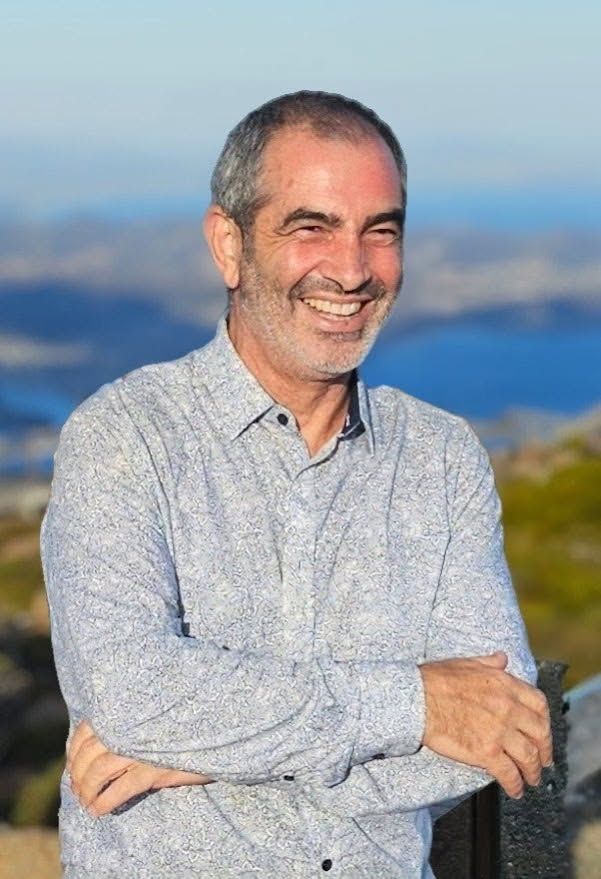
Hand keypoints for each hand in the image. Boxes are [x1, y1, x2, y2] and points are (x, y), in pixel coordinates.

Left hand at [67, 721, 214, 816]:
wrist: (220, 724)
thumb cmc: (187, 717)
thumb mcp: (155, 710)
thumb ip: (132, 718)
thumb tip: (104, 738)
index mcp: (126, 710)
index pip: (85, 731)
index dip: (74, 752)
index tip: (74, 765)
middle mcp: (129, 727)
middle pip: (88, 755)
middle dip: (78, 775)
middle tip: (79, 790)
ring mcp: (140, 748)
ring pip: (97, 773)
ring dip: (87, 791)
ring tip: (87, 802)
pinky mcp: (154, 770)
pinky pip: (119, 790)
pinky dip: (104, 802)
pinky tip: (99, 810)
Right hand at [419, 651, 552, 798]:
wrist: (417, 699)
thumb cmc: (436, 680)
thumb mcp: (467, 663)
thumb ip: (490, 663)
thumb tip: (502, 658)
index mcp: (505, 685)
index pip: (539, 704)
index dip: (545, 721)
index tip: (543, 731)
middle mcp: (508, 708)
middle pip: (540, 733)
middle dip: (544, 750)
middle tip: (543, 761)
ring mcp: (499, 731)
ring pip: (529, 757)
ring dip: (532, 772)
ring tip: (531, 779)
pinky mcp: (486, 753)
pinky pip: (509, 774)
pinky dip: (516, 785)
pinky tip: (515, 790)